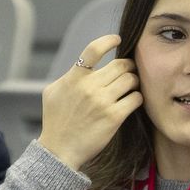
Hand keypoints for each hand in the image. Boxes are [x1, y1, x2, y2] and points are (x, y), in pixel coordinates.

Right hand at [37, 35, 141, 170]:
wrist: (60, 150)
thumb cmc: (55, 121)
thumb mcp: (53, 92)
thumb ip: (68, 76)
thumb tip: (83, 65)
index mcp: (74, 78)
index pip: (93, 50)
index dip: (108, 40)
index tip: (118, 39)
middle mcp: (89, 87)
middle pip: (121, 65)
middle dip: (129, 66)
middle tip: (129, 71)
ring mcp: (102, 102)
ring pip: (130, 80)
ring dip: (134, 82)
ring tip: (130, 88)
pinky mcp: (114, 117)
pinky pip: (135, 99)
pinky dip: (136, 98)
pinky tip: (132, 101)